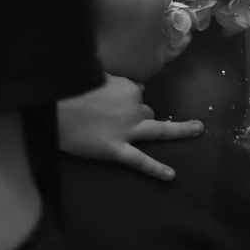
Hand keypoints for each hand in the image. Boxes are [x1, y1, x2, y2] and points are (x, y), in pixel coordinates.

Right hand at [58, 76, 202, 181]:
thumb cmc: (68, 89)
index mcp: (128, 87)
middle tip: (115, 120)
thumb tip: (108, 80)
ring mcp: (127, 130)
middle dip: (138, 115)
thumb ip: (105, 78)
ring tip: (197, 130)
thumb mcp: (91, 73)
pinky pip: (140, 161)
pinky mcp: (116, 150)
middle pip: (146, 111)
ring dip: (177, 130)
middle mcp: (134, 107)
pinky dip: (156, 169)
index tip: (114, 101)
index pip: (136, 92)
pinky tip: (170, 175)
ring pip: (157, 129)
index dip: (127, 98)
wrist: (53, 108)